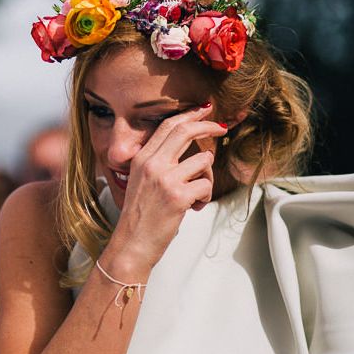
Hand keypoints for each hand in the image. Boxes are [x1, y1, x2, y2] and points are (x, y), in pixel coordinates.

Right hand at [110, 104, 227, 272]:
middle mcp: (152, 164)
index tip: (204, 111)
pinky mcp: (178, 196)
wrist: (132, 243)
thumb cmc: (139, 216)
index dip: (189, 115)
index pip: (167, 126)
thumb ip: (158, 163)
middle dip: (208, 126)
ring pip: (203, 160)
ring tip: (196, 194)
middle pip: (186, 131)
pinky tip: (193, 207)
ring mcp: (165, 179)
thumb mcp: (140, 182)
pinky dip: (205, 197)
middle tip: (222, 128)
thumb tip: (189, 150)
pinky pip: (206, 185)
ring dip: (207, 176)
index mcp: (141, 158)